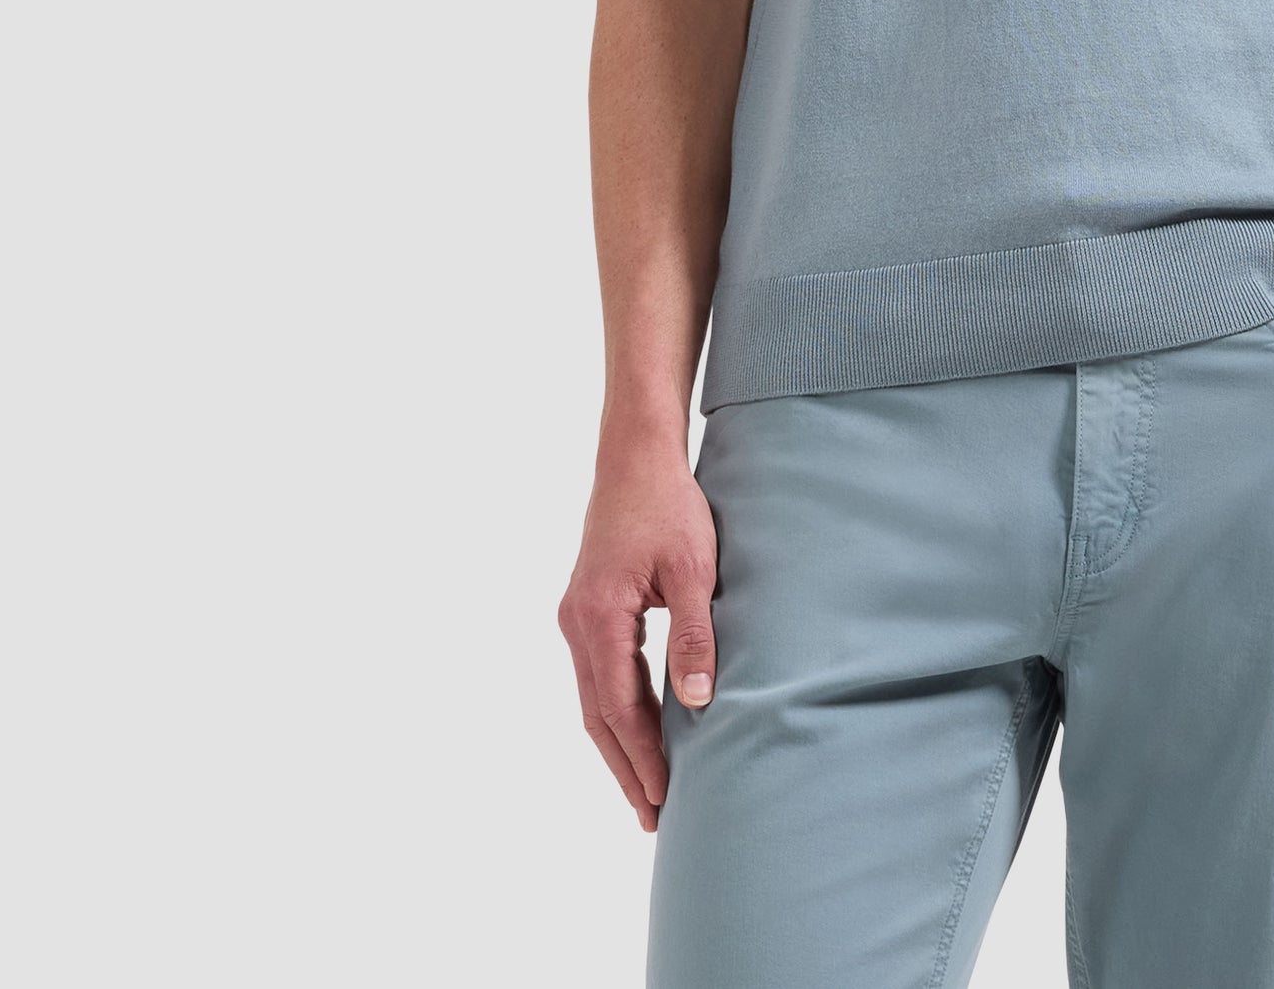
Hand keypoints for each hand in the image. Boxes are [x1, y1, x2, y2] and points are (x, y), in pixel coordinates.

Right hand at [557, 408, 718, 830]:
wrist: (636, 456)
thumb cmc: (669, 505)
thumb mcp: (692, 568)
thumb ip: (693, 635)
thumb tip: (697, 702)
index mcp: (599, 619)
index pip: (620, 709)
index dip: (643, 758)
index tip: (663, 800)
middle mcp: (576, 624)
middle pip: (597, 715)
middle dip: (625, 767)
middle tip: (651, 817)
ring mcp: (576, 617)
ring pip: (594, 698)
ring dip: (618, 744)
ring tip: (645, 789)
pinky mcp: (586, 608)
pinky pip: (598, 674)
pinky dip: (616, 709)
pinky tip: (637, 729)